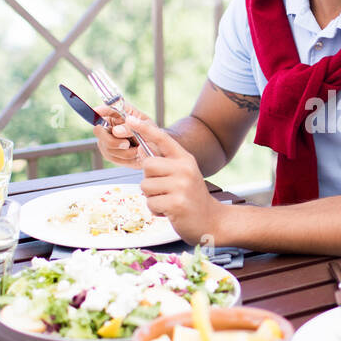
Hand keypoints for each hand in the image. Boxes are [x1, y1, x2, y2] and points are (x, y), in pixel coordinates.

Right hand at [92, 102, 149, 168]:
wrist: (156, 152)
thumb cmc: (153, 135)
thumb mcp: (147, 128)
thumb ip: (132, 128)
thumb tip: (116, 131)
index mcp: (120, 113)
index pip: (107, 108)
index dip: (100, 110)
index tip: (96, 111)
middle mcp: (110, 124)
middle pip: (98, 130)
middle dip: (111, 140)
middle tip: (126, 144)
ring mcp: (107, 139)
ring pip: (106, 146)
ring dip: (123, 151)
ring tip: (136, 150)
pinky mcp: (108, 152)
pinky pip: (111, 156)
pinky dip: (124, 158)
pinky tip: (133, 155)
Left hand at [134, 120, 220, 244]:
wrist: (211, 220)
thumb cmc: (191, 198)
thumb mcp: (182, 175)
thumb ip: (164, 163)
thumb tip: (141, 151)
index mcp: (185, 159)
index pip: (163, 139)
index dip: (145, 129)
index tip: (130, 119)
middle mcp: (184, 169)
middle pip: (147, 165)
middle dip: (149, 180)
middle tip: (164, 190)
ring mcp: (181, 186)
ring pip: (146, 186)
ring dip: (152, 198)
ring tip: (168, 201)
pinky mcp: (177, 203)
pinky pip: (150, 203)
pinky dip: (156, 210)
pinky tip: (170, 211)